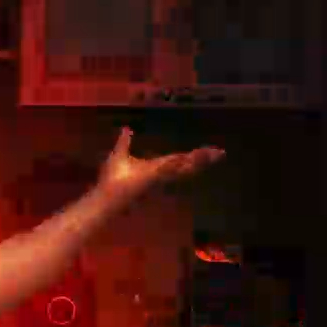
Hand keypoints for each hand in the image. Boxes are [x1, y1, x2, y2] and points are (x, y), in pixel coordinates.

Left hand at [96, 128, 223, 201]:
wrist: (106, 197)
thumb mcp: (120, 155)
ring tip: (216, 153)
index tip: (210, 151)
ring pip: (182, 165)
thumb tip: (127, 129)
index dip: (193, 155)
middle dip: (202, 158)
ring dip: (198, 160)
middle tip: (220, 153)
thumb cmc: (111, 180)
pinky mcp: (152, 176)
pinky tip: (191, 157)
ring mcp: (158, 176)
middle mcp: (160, 173)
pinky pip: (170, 167)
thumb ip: (125, 142)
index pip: (178, 159)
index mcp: (156, 167)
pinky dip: (182, 163)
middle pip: (185, 163)